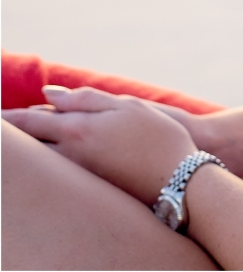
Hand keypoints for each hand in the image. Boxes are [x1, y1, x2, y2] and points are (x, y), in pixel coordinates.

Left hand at [1, 86, 194, 205]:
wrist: (181, 179)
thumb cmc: (160, 135)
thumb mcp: (127, 106)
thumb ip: (87, 98)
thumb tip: (50, 95)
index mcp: (81, 129)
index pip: (33, 121)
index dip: (10, 118)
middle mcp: (74, 156)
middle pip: (31, 145)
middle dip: (13, 135)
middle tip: (1, 125)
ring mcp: (80, 176)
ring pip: (42, 162)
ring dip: (28, 150)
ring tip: (18, 139)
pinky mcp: (91, 190)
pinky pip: (57, 173)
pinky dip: (47, 162)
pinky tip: (47, 157)